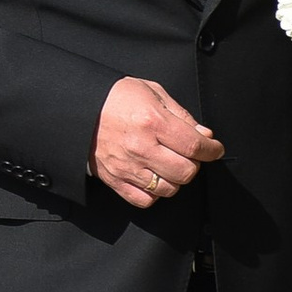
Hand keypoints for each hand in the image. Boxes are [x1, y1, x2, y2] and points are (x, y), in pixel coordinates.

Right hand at [93, 75, 223, 210]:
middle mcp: (141, 147)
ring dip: (175, 179)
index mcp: (152, 121)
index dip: (212, 150)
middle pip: (186, 172)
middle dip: (194, 164)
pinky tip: (153, 177)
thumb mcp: (152, 92)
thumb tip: (204, 136)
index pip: (195, 146)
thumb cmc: (115, 97)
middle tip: (188, 154)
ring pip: (169, 189)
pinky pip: (145, 200)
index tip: (213, 148)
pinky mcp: (115, 180)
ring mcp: (127, 167)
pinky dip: (154, 192)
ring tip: (169, 165)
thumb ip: (181, 115)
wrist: (78, 107)